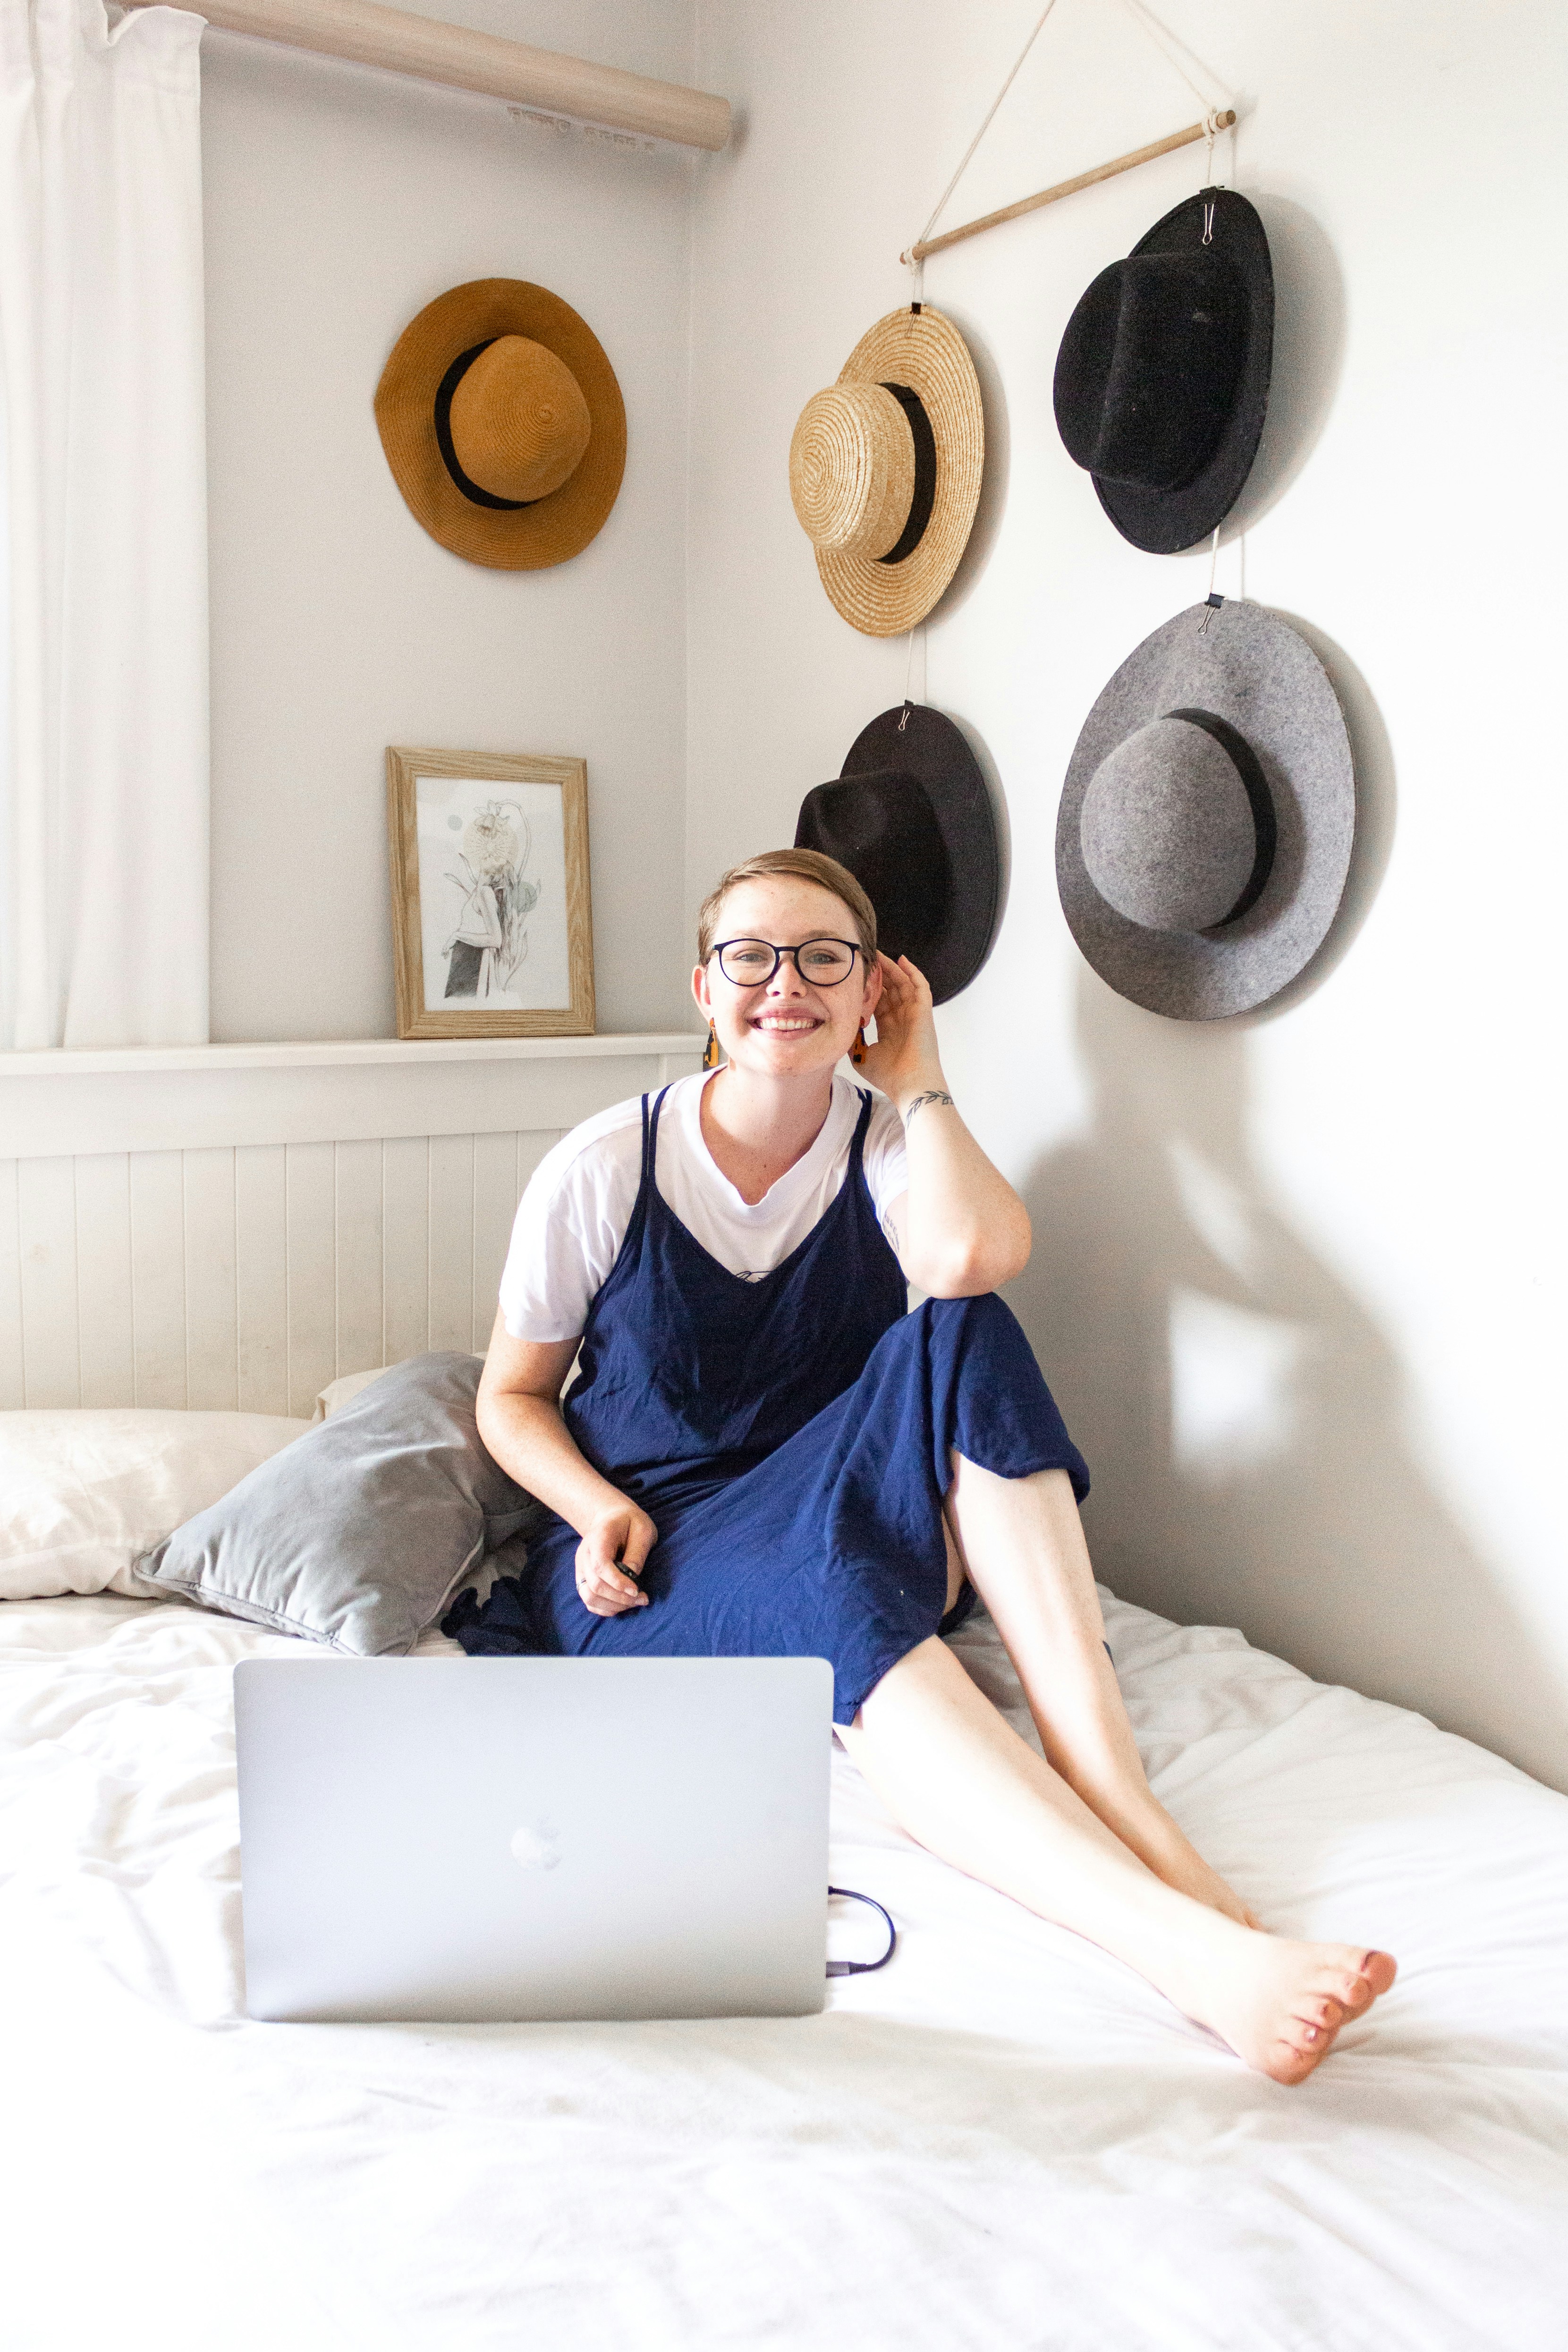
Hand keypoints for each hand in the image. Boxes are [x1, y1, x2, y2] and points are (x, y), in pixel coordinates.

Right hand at [574, 1499, 655, 1615]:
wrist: (611, 1518)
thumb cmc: (630, 1522)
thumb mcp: (642, 1529)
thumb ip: (637, 1552)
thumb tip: (633, 1577)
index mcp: (598, 1538)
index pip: (600, 1565)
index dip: (618, 1582)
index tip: (637, 1590)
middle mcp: (584, 1554)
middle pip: (595, 1585)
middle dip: (620, 1598)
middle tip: (642, 1599)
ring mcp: (581, 1567)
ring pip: (589, 1597)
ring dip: (613, 1606)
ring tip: (634, 1603)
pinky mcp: (583, 1578)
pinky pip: (588, 1601)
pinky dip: (604, 1608)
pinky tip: (622, 1605)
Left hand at [857, 953, 944, 1107]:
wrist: (909, 1083)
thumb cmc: (888, 1076)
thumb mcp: (862, 1057)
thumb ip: (853, 1042)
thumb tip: (844, 1029)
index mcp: (890, 1030)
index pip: (879, 1003)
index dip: (869, 990)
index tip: (857, 978)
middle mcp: (903, 1020)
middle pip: (891, 991)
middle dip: (879, 975)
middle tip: (866, 959)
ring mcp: (914, 1014)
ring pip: (903, 984)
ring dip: (892, 969)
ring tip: (878, 954)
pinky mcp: (924, 1011)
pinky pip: (920, 986)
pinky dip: (912, 972)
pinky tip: (901, 960)